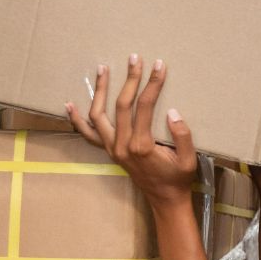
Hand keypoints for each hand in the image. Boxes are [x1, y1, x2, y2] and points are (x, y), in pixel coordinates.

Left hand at [67, 56, 198, 212]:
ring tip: (103, 69)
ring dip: (101, 91)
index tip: (159, 66)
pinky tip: (70, 104)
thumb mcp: (189, 160)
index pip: (145, 107)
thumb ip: (183, 136)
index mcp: (142, 146)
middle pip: (121, 105)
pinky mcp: (110, 151)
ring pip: (99, 115)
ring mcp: (113, 149)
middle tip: (134, 59)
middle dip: (129, 79)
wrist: (165, 200)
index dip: (152, 84)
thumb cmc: (179, 180)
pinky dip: (77, 119)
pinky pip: (88, 134)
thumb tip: (173, 112)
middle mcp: (122, 146)